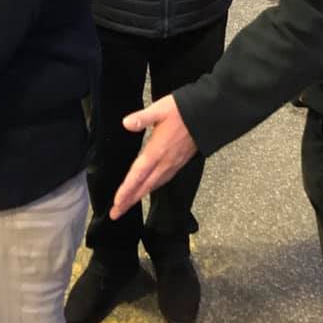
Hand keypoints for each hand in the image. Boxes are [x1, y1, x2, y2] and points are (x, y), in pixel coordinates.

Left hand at [109, 95, 196, 219]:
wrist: (207, 116)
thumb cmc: (183, 111)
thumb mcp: (160, 109)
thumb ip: (143, 117)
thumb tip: (126, 123)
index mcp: (157, 151)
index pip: (138, 174)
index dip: (127, 189)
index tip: (117, 203)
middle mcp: (165, 162)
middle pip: (144, 186)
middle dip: (129, 200)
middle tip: (116, 213)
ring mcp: (173, 164)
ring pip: (154, 185)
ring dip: (139, 196)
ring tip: (127, 204)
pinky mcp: (180, 162)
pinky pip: (163, 180)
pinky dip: (152, 188)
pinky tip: (149, 187)